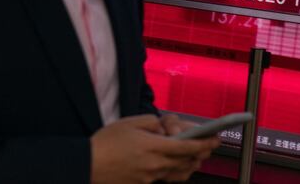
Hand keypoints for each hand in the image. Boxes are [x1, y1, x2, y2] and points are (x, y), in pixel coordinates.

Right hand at [90, 114, 216, 183]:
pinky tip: (174, 166)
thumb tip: (163, 128)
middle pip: (186, 161)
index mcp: (153, 147)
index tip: (214, 140)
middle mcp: (154, 164)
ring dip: (189, 164)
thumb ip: (152, 123)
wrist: (85, 165)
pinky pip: (164, 178)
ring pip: (177, 172)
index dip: (203, 144)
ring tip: (196, 157)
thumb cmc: (106, 143)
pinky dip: (173, 171)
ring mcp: (148, 177)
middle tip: (209, 147)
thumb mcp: (130, 123)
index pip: (186, 146)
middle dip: (201, 154)